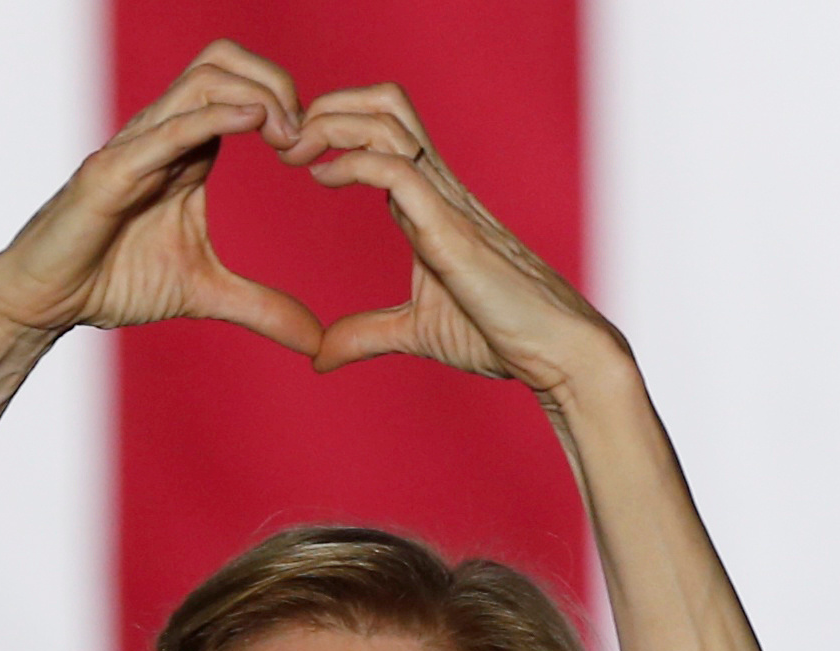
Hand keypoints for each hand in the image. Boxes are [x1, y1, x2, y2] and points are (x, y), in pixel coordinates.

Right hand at [0, 41, 321, 354]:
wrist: (48, 301)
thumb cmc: (112, 281)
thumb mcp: (204, 293)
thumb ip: (261, 307)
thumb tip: (315, 340)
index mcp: (189, 151)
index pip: (243, 89)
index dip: (288, 108)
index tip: (315, 155)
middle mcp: (164, 135)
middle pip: (226, 62)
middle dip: (279, 84)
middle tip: (306, 139)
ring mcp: (137, 146)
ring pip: (202, 80)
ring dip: (257, 95)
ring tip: (288, 137)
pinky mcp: (112, 171)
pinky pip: (166, 129)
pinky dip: (213, 118)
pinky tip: (253, 121)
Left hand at [282, 85, 622, 392]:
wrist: (554, 352)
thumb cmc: (499, 335)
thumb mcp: (414, 332)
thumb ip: (365, 334)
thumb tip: (319, 356)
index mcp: (429, 203)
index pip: (380, 131)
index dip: (333, 128)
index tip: (293, 155)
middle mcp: (439, 190)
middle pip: (383, 105)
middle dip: (329, 107)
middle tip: (285, 140)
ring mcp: (446, 203)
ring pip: (388, 122)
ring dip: (332, 124)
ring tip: (295, 151)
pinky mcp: (450, 229)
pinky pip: (398, 170)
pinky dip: (353, 161)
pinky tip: (322, 177)